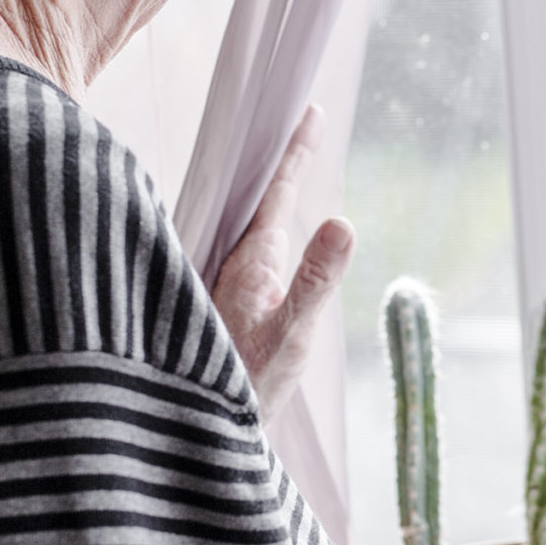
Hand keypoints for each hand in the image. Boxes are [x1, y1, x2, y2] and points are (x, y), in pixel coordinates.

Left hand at [211, 105, 355, 416]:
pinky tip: (266, 233)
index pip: (277, 192)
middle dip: (281, 161)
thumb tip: (344, 221)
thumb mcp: (288, 335)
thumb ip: (314, 281)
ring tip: (284, 164)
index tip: (309, 110)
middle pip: (260, 199)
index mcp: (252, 260)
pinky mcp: (227, 306)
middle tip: (299, 121)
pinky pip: (247, 250)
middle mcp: (235, 264)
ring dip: (268, 192)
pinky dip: (263, 225)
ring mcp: (229, 284)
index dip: (295, 152)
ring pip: (249, 224)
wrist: (201, 434)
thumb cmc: (243, 386)